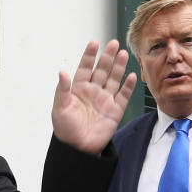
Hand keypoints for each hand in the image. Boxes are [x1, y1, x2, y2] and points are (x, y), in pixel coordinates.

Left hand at [52, 39, 136, 154]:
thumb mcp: (59, 109)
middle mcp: (93, 92)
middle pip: (102, 70)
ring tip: (123, 54)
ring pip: (113, 79)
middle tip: (113, 43)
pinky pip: (124, 96)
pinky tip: (132, 76)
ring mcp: (105, 100)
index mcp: (78, 89)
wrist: (78, 148)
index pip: (85, 68)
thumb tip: (62, 72)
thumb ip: (62, 90)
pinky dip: (128, 86)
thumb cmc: (66, 130)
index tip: (94, 43)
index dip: (89, 56)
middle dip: (107, 57)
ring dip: (118, 67)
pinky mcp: (115, 110)